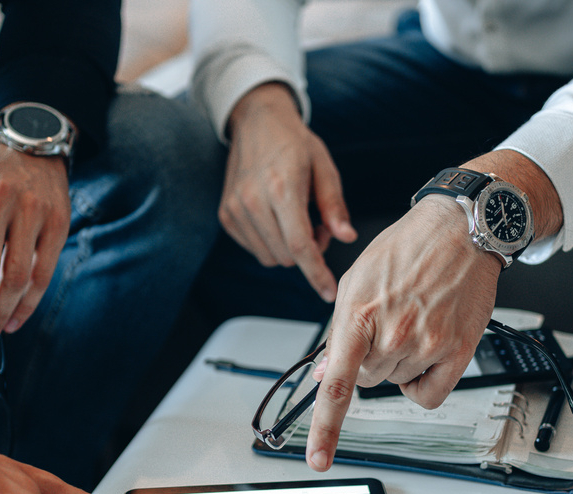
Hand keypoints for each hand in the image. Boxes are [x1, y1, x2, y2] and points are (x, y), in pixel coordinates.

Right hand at [221, 82, 357, 301]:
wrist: (256, 121)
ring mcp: (235, 209)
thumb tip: (347, 238)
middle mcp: (253, 201)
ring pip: (270, 257)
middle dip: (308, 251)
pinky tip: (277, 217)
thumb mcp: (324, 167)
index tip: (329, 293)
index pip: (300, 246)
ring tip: (296, 218)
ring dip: (288, 249)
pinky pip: (255, 248)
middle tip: (318, 223)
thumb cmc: (294, 143)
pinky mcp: (226, 215)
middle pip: (287, 256)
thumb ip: (335, 206)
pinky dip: (271, 242)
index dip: (317, 274)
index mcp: (282, 188)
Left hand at [304, 150, 564, 470]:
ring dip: (398, 364)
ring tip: (412, 321)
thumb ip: (338, 331)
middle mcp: (393, 333)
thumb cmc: (408, 249)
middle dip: (368, 359)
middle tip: (387, 322)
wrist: (461, 230)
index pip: (337, 383)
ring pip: (395, 384)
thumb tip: (322, 375)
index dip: (324, 428)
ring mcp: (427, 344)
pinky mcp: (457, 351)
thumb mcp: (357, 280)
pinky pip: (428, 394)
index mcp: (359, 314)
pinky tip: (428, 350)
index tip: (318, 459)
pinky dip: (423, 383)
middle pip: (365, 381)